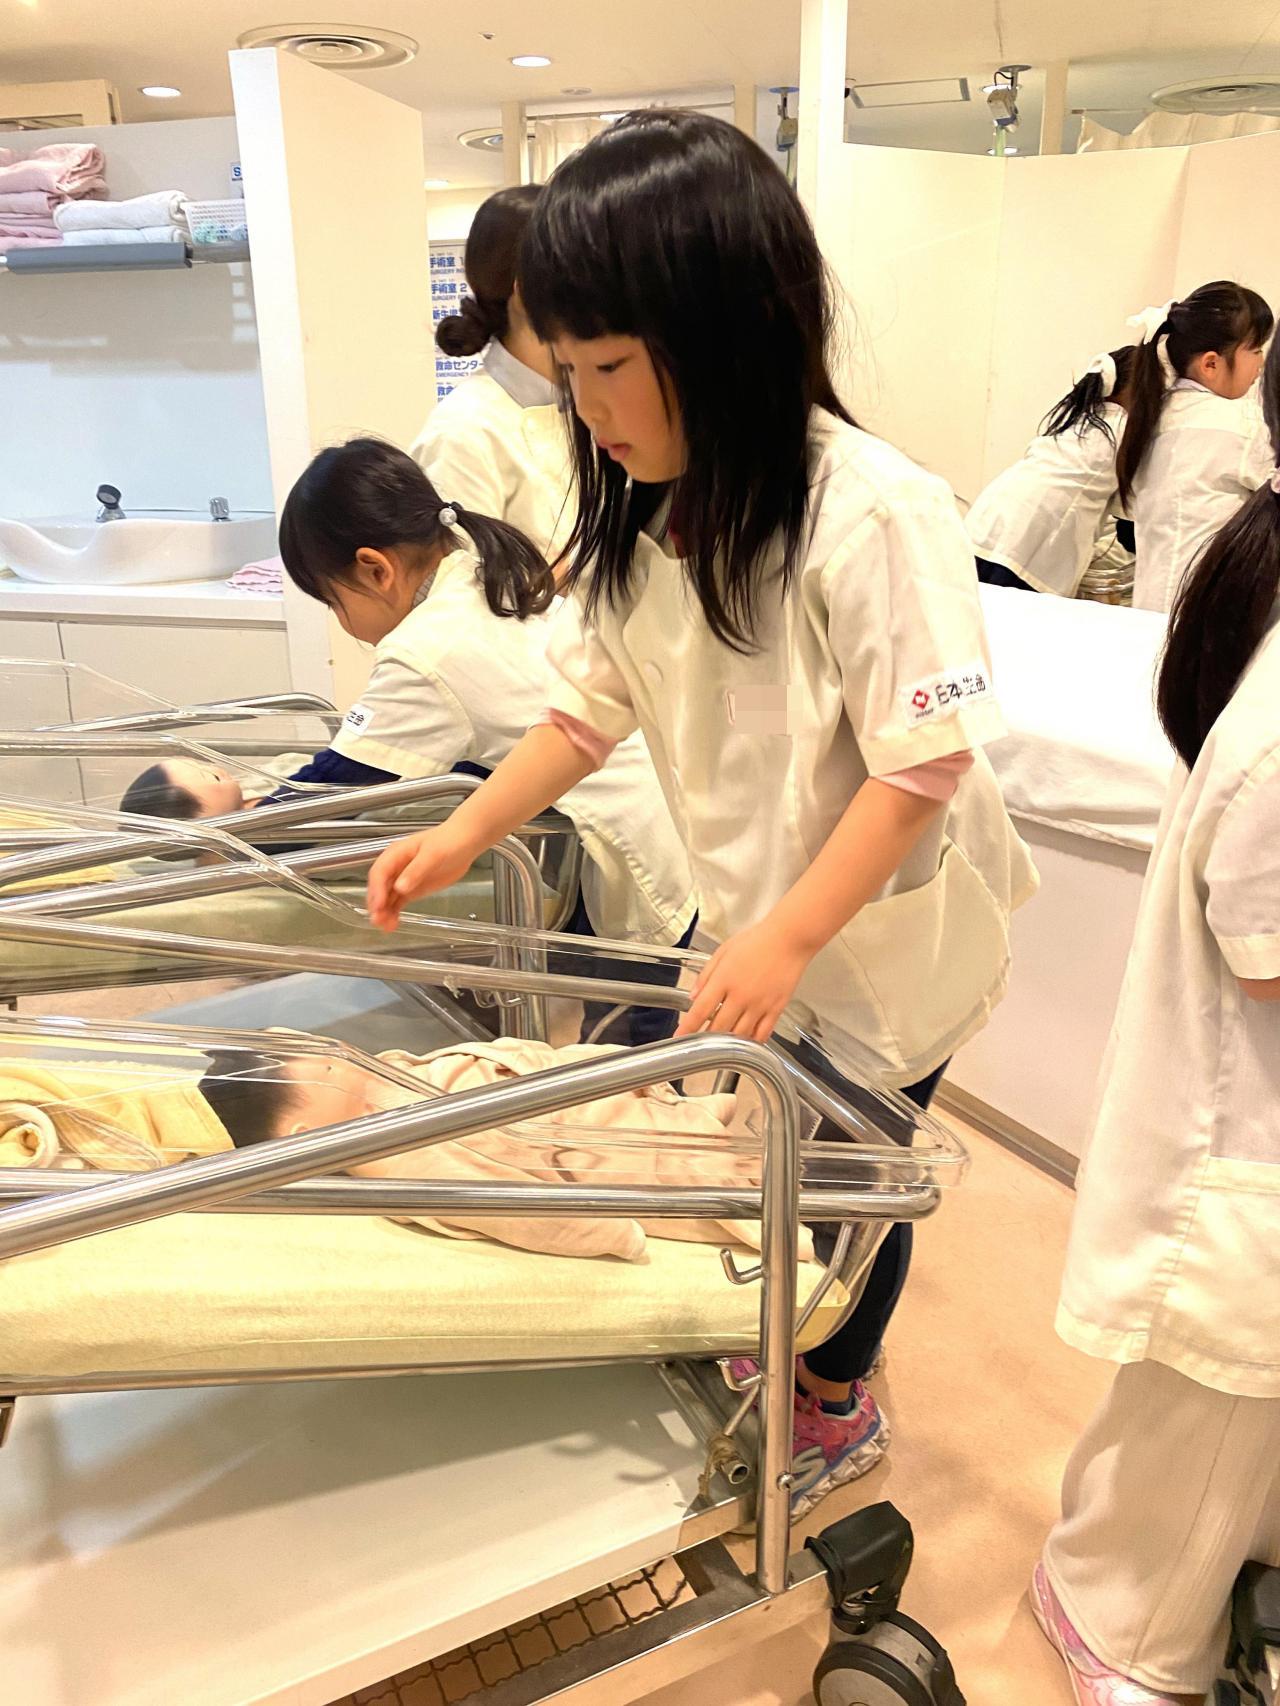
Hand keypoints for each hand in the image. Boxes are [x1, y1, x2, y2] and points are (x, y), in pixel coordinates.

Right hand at [366, 826, 478, 930]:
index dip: (377, 890)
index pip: (380, 873)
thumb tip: (400, 887)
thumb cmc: (448, 842)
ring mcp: (403, 879)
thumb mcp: (433, 854)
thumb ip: (416, 870)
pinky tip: (393, 924)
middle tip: (379, 921)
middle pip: (380, 887)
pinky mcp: (412, 889)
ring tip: (387, 928)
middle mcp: (395, 867)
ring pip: (387, 897)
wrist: (465, 842)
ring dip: (384, 912)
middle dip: (377, 904)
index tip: (378, 906)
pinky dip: (394, 913)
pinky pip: (398, 902)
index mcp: (396, 854)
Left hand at [674, 919, 814, 1042]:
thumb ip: (706, 975)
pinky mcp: (776, 1009)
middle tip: (698, 1044)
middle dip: (706, 1038)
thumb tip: (693, 997)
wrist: (789, 938)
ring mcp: (759, 1005)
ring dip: (728, 1043)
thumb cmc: (756, 940)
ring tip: (720, 1046)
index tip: (679, 1037)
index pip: (700, 1010)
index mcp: (724, 980)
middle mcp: (740, 996)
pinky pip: (763, 1033)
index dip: (688, 1027)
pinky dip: (753, 1041)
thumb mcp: (723, 951)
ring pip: (740, 1035)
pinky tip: (746, 1042)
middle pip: (719, 1027)